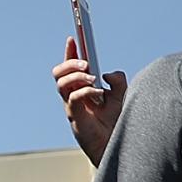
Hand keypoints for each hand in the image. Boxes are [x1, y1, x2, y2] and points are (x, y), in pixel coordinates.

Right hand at [53, 39, 128, 161]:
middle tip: (86, 64)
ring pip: (61, 83)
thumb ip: (118, 80)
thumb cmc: (116, 121)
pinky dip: (86, 91)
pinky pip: (73, 98)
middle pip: (59, 73)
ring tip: (93, 78)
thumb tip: (107, 75)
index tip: (73, 38)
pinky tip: (98, 93)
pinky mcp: (75, 117)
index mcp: (82, 88)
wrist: (116, 143)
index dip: (70, 52)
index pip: (71, 67)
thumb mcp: (123, 95)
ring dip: (76, 76)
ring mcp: (72, 106)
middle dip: (70, 62)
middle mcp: (73, 95)